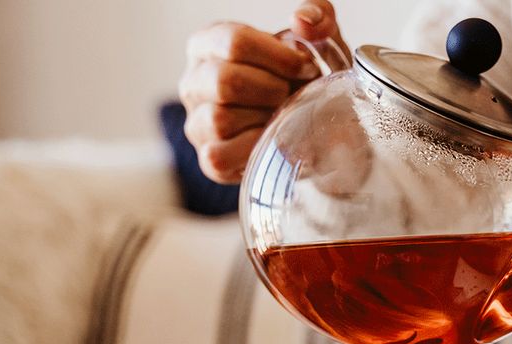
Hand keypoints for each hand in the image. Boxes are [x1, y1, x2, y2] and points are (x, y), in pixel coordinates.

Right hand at [178, 1, 348, 182]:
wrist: (314, 127)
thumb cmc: (305, 79)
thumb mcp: (317, 41)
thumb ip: (318, 16)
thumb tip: (303, 22)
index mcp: (208, 44)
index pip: (233, 42)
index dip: (278, 56)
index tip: (307, 66)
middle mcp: (193, 82)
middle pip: (225, 81)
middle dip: (273, 89)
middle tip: (294, 94)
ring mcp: (197, 123)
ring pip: (220, 119)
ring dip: (264, 119)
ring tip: (284, 115)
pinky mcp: (209, 159)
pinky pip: (220, 155)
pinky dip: (254, 147)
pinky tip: (274, 137)